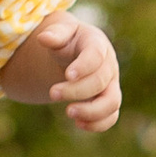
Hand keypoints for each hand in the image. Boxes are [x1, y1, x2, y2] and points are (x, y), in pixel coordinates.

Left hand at [38, 16, 122, 135]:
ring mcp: (111, 85)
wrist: (77, 52)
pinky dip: (97, 124)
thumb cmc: (69, 41)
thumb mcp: (61, 32)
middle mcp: (109, 65)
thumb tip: (43, 38)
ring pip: (112, 102)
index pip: (96, 56)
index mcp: (97, 44)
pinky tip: (78, 123)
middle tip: (52, 93)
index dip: (84, 67)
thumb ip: (55, 34)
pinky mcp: (109, 101)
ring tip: (68, 113)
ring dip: (91, 112)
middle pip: (100, 81)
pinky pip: (111, 116)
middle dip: (77, 90)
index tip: (67, 75)